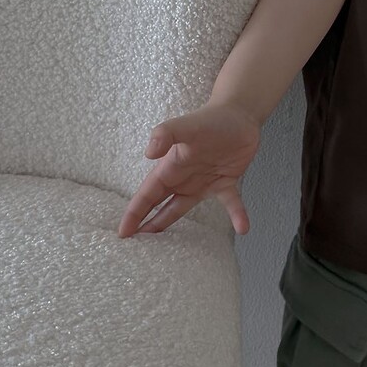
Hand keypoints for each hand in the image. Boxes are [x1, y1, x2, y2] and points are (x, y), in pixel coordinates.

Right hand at [117, 102, 261, 237]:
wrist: (238, 114)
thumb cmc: (210, 118)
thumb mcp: (185, 125)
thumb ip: (166, 134)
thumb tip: (148, 153)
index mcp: (170, 167)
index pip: (146, 194)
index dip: (134, 213)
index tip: (122, 234)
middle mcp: (183, 178)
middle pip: (159, 206)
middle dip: (146, 225)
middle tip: (135, 249)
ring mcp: (204, 182)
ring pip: (183, 209)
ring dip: (173, 225)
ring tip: (167, 252)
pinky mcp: (226, 182)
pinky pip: (230, 204)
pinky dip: (237, 215)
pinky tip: (244, 228)